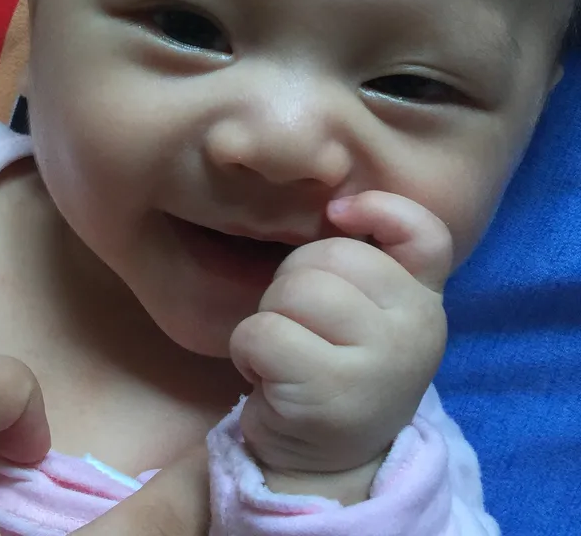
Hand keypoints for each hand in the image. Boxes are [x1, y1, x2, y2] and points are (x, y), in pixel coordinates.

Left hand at [229, 192, 449, 486]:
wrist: (325, 464)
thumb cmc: (338, 370)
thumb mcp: (371, 317)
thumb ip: (370, 264)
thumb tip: (334, 209)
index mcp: (425, 302)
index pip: (426, 234)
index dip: (380, 209)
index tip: (336, 213)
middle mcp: (416, 329)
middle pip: (330, 255)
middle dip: (292, 280)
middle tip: (296, 324)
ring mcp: (378, 364)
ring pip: (294, 290)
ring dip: (268, 316)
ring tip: (282, 352)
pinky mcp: (329, 393)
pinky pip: (261, 333)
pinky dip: (247, 350)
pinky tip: (267, 376)